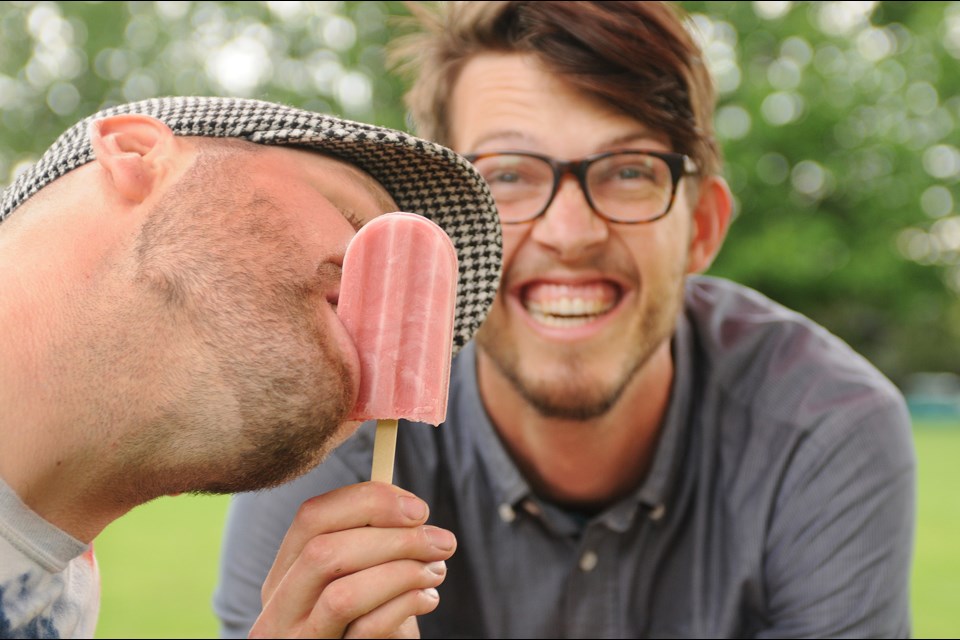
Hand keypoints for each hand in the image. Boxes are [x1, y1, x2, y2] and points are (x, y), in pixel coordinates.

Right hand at [249, 482, 456, 638]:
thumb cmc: (372, 614)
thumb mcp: (365, 572)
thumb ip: (373, 538)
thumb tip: (410, 507)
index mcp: (285, 573)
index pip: (311, 517)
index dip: (367, 502)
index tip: (416, 508)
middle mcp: (280, 609)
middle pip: (323, 552)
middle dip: (393, 539)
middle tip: (440, 541)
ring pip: (342, 596)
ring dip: (403, 574)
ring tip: (436, 571)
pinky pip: (367, 630)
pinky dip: (406, 605)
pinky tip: (428, 598)